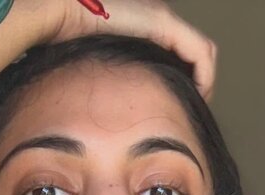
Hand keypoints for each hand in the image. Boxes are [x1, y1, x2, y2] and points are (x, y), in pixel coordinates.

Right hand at [17, 0, 217, 101]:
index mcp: (146, 26)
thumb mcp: (103, 68)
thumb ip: (120, 79)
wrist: (59, 15)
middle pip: (195, 53)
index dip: (187, 80)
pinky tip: (197, 94)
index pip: (182, 53)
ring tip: (196, 104)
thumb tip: (122, 109)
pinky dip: (204, 75)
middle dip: (199, 83)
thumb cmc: (68, 43)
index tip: (181, 106)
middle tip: (192, 109)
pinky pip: (200, 52)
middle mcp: (158, 17)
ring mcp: (162, 17)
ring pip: (203, 53)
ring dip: (205, 81)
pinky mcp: (163, 22)